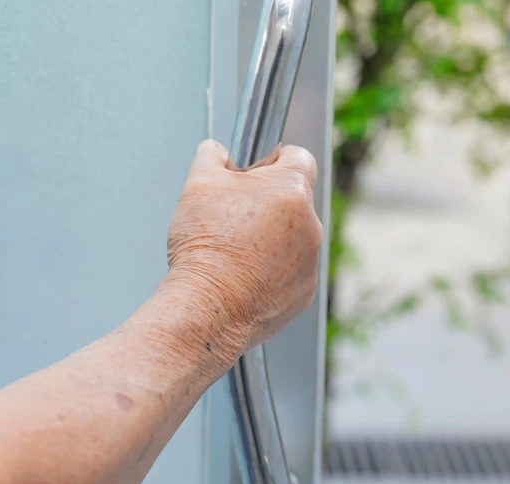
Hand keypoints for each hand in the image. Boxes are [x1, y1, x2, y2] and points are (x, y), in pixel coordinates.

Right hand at [165, 139, 321, 348]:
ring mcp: (310, 263)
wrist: (207, 306)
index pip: (298, 156)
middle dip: (266, 203)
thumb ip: (211, 156)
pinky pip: (289, 273)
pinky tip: (240, 276)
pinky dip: (270, 272)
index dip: (273, 158)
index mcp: (291, 190)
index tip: (256, 170)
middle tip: (231, 215)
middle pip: (293, 200)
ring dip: (269, 239)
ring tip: (232, 250)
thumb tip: (214, 150)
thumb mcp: (198, 183)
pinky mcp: (303, 294)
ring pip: (292, 239)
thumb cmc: (205, 245)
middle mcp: (311, 225)